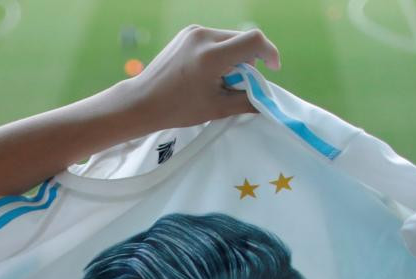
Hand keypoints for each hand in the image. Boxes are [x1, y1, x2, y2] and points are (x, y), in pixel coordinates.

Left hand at [119, 26, 280, 132]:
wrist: (143, 101)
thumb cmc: (177, 109)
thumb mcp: (216, 108)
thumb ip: (247, 101)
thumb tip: (267, 99)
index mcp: (211, 55)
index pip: (254, 40)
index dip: (269, 52)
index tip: (272, 68)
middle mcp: (203, 37)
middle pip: (242, 40)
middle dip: (247, 61)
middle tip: (237, 84)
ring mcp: (193, 32)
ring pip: (229, 39)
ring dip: (233, 57)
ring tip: (218, 79)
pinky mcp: (187, 32)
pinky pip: (214, 39)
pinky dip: (219, 53)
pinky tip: (207, 72)